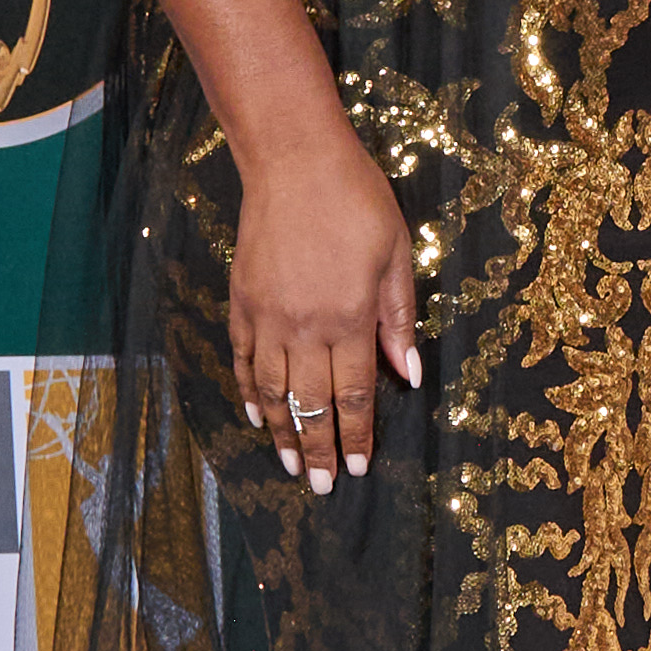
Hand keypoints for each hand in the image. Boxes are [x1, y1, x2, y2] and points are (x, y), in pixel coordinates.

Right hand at [229, 129, 417, 492]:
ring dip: (282, 432)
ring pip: (273, 391)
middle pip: (311, 404)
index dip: (357, 435)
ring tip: (290, 465)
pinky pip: (245, 361)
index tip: (360, 468)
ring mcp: (267, 318)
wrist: (295, 163)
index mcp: (348, 318)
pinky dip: (250, 392)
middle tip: (322, 488)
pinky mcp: (241, 303)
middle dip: (319, 450)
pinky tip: (257, 415)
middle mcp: (304, 328)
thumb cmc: (357, 202)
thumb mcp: (396, 256)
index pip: (353, 395)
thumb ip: (399, 319)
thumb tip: (409, 375)